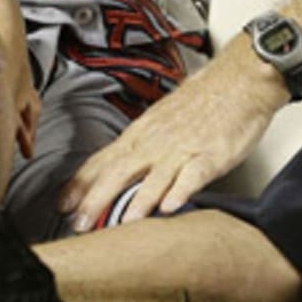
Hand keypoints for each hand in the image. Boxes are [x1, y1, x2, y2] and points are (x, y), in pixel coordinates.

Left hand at [58, 42, 287, 230]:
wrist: (240, 78)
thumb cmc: (204, 99)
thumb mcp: (162, 120)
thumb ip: (142, 147)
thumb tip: (119, 169)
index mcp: (143, 133)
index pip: (104, 160)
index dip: (81, 183)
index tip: (62, 204)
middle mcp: (157, 141)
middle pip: (120, 171)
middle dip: (97, 198)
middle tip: (80, 222)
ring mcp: (184, 148)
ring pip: (155, 176)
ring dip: (136, 201)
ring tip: (121, 224)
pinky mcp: (212, 154)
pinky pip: (194, 174)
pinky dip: (181, 190)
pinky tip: (170, 207)